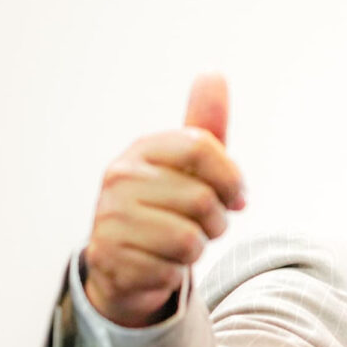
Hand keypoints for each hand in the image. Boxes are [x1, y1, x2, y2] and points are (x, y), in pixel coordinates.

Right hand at [82, 74, 246, 327]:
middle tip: (201, 225)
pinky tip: (158, 264)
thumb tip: (213, 73)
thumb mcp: (188, 166)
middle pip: (203, 199)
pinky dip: (175, 273)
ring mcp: (110, 218)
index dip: (232, 176)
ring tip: (179, 244)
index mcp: (143, 150)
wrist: (127, 262)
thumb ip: (204, 126)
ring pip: (190, 239)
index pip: (203, 146)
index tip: (236, 195)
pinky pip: (171, 270)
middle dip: (215, 221)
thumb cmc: (168, 207)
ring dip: (197, 249)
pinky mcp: (110, 258)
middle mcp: (119, 178)